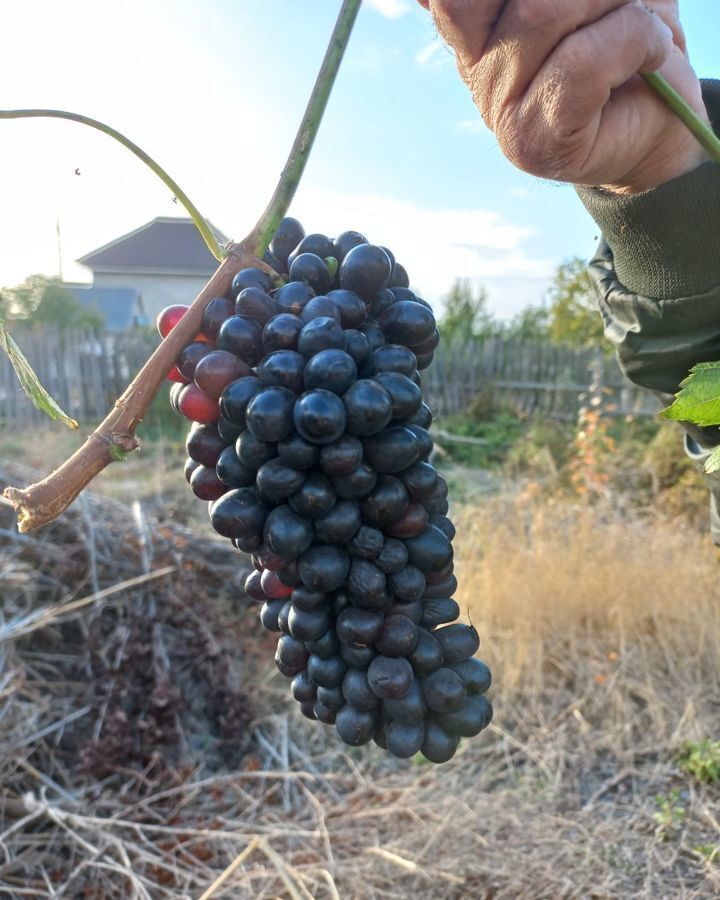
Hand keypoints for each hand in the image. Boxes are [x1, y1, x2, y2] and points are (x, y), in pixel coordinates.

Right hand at [418, 0, 709, 192]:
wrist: (663, 130)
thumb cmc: (632, 49)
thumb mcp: (592, 0)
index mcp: (480, 39)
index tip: (556, 7)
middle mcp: (482, 78)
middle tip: (625, 1)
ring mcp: (504, 117)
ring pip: (544, 15)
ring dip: (613, 2)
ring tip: (645, 20)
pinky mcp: (539, 142)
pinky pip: (582, 64)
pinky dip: (634, 41)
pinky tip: (656, 50)